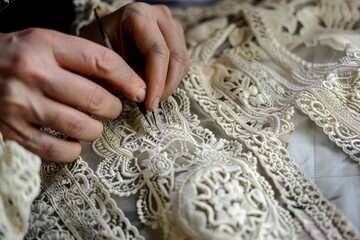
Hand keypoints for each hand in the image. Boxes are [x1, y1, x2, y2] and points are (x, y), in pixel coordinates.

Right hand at [0, 28, 146, 161]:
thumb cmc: (19, 56)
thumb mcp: (47, 44)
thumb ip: (81, 59)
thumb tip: (125, 82)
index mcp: (46, 45)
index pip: (102, 61)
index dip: (128, 79)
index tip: (138, 90)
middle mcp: (33, 73)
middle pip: (94, 98)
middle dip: (113, 108)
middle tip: (112, 108)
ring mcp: (20, 104)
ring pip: (78, 126)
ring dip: (95, 130)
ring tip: (93, 125)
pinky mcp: (12, 131)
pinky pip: (55, 149)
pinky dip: (72, 150)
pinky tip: (73, 142)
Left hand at [80, 2, 188, 110]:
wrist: (101, 35)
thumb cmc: (98, 47)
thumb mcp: (102, 60)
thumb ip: (123, 76)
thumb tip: (143, 96)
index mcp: (138, 15)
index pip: (158, 52)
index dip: (157, 82)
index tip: (150, 104)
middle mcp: (159, 16)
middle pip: (176, 57)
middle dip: (166, 86)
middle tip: (152, 105)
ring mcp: (171, 25)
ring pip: (182, 62)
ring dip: (170, 85)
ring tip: (152, 98)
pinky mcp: (177, 37)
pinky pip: (183, 63)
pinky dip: (172, 79)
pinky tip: (156, 88)